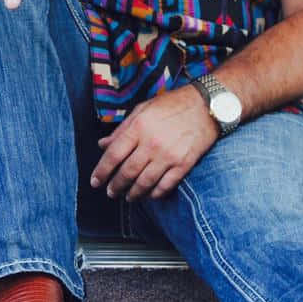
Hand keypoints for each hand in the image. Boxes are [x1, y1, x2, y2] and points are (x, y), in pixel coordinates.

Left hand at [91, 86, 218, 199]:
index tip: (95, 181)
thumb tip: (102, 144)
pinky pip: (165, 185)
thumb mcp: (142, 110)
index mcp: (139, 127)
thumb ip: (122, 129)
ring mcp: (169, 155)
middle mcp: (152, 143)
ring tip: (127, 197)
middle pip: (127, 172)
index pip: (113, 155)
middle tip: (110, 192)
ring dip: (133, 193)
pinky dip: (155, 194)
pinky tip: (149, 195)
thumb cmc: (172, 105)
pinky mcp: (184, 164)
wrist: (207, 106)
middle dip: (115, 186)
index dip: (101, 171)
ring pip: (144, 183)